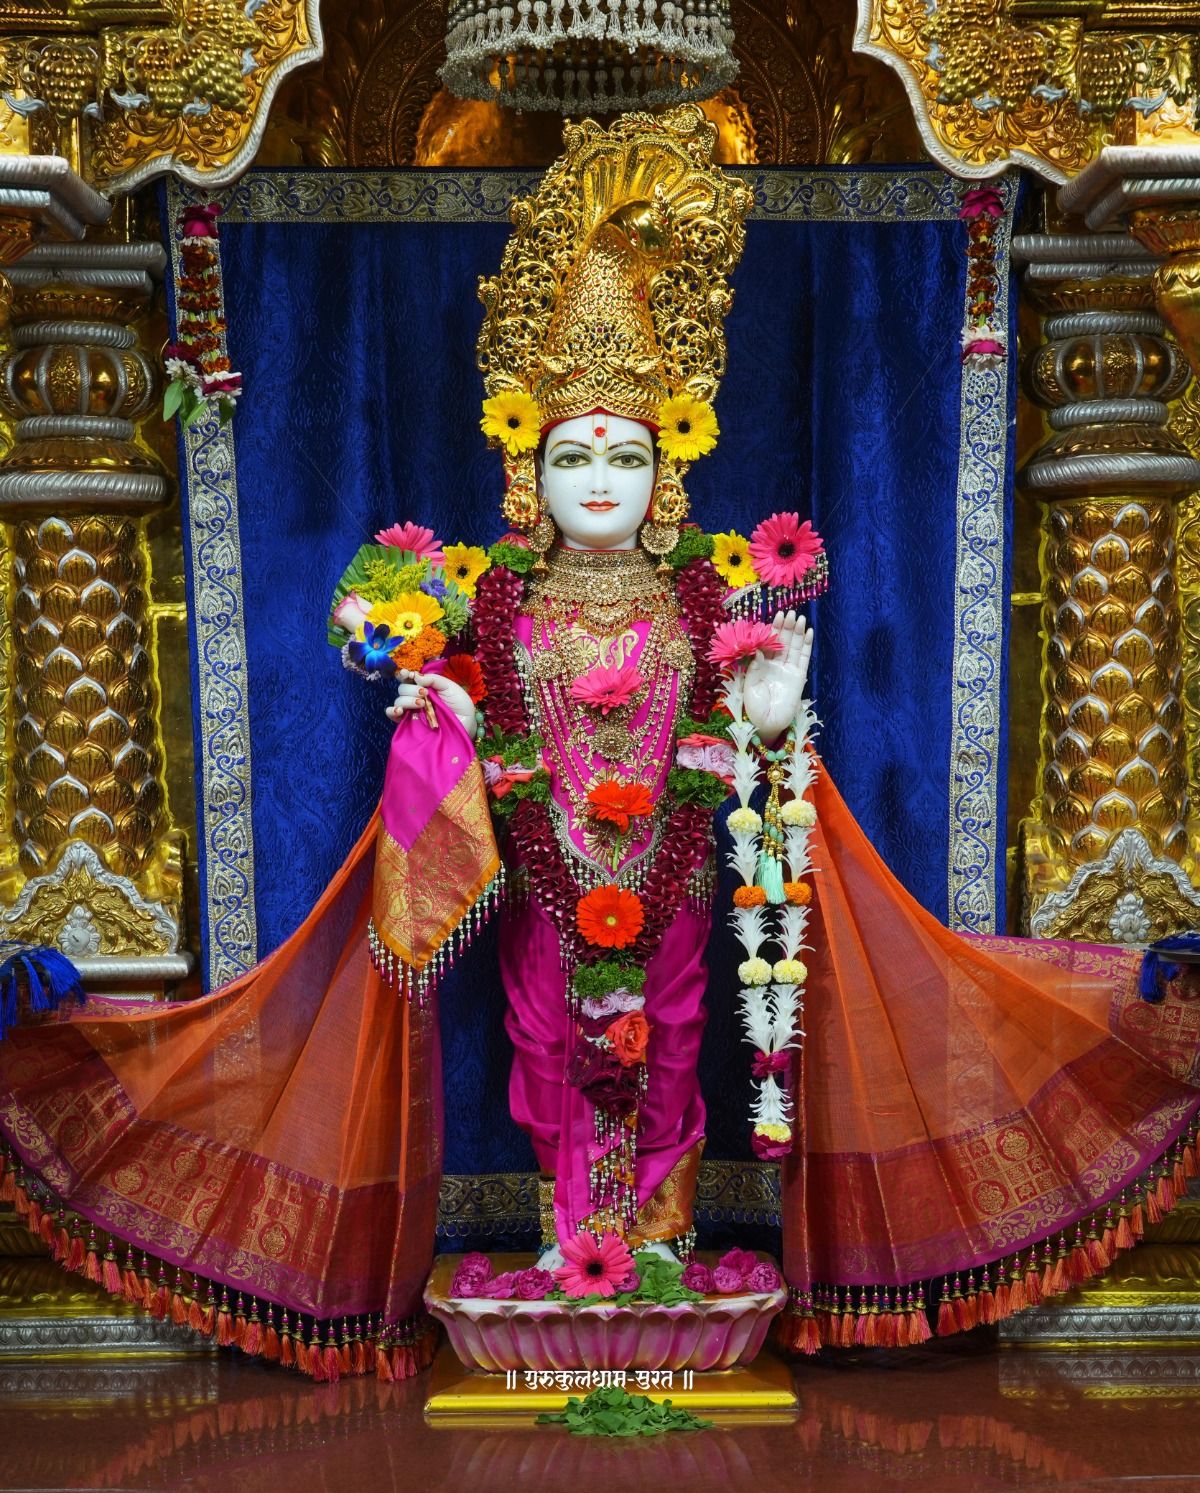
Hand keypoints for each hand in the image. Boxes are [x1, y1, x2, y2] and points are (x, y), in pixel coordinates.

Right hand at [386, 670, 477, 737]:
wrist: (465, 725)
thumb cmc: (460, 705)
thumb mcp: (450, 687)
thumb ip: (434, 679)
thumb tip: (416, 676)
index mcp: (425, 687)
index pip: (409, 679)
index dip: (405, 675)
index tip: (408, 674)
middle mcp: (416, 698)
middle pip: (402, 689)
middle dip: (411, 689)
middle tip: (424, 693)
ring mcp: (412, 711)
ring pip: (399, 701)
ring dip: (407, 700)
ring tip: (421, 704)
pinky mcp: (409, 723)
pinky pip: (392, 716)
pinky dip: (392, 711)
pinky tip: (400, 711)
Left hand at [743, 611, 811, 745]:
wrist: (767, 724)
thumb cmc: (754, 708)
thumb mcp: (749, 686)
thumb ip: (754, 668)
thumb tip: (758, 650)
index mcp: (761, 665)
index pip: (768, 643)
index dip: (771, 630)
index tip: (774, 617)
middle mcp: (775, 664)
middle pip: (782, 641)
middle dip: (785, 627)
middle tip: (789, 613)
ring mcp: (788, 669)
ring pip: (794, 646)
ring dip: (797, 632)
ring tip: (800, 618)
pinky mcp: (799, 676)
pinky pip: (804, 658)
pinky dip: (807, 645)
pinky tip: (809, 632)